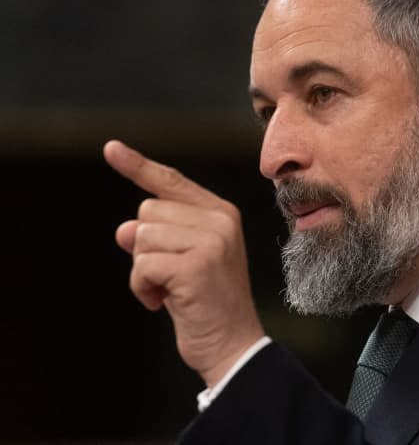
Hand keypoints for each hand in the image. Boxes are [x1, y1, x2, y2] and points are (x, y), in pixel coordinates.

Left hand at [104, 140, 264, 387]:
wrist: (233, 344)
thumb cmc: (206, 303)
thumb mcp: (180, 262)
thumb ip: (158, 237)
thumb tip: (124, 229)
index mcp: (222, 213)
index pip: (172, 182)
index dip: (139, 166)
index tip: (111, 148)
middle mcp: (220, 220)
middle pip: (148, 211)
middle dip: (145, 247)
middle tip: (169, 277)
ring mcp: (211, 241)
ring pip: (141, 237)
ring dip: (142, 271)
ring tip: (168, 291)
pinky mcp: (197, 265)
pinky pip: (142, 264)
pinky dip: (142, 287)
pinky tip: (162, 302)